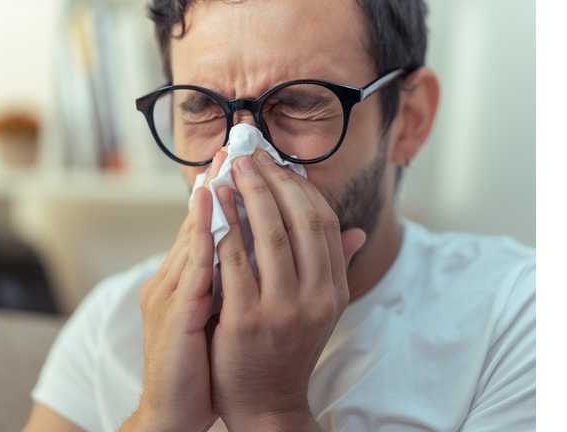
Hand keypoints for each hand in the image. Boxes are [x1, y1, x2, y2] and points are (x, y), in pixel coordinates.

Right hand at [120, 153, 227, 431]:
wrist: (173, 410)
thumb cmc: (201, 363)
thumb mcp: (218, 315)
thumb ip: (232, 280)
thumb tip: (254, 251)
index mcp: (185, 281)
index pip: (206, 228)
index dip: (224, 196)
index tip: (243, 164)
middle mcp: (173, 281)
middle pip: (197, 223)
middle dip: (218, 184)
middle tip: (235, 149)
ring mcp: (170, 295)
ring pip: (192, 236)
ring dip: (208, 197)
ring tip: (224, 164)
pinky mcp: (173, 314)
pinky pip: (191, 267)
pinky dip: (200, 232)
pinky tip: (212, 208)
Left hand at [209, 149, 365, 431]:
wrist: (265, 404)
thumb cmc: (286, 350)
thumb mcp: (319, 311)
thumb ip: (331, 268)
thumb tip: (356, 232)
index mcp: (333, 291)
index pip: (324, 223)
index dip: (300, 188)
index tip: (277, 165)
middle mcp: (315, 298)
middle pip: (298, 220)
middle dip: (272, 181)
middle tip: (249, 157)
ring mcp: (282, 309)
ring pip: (267, 235)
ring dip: (246, 196)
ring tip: (229, 172)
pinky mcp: (247, 320)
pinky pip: (234, 261)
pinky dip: (222, 228)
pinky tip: (211, 207)